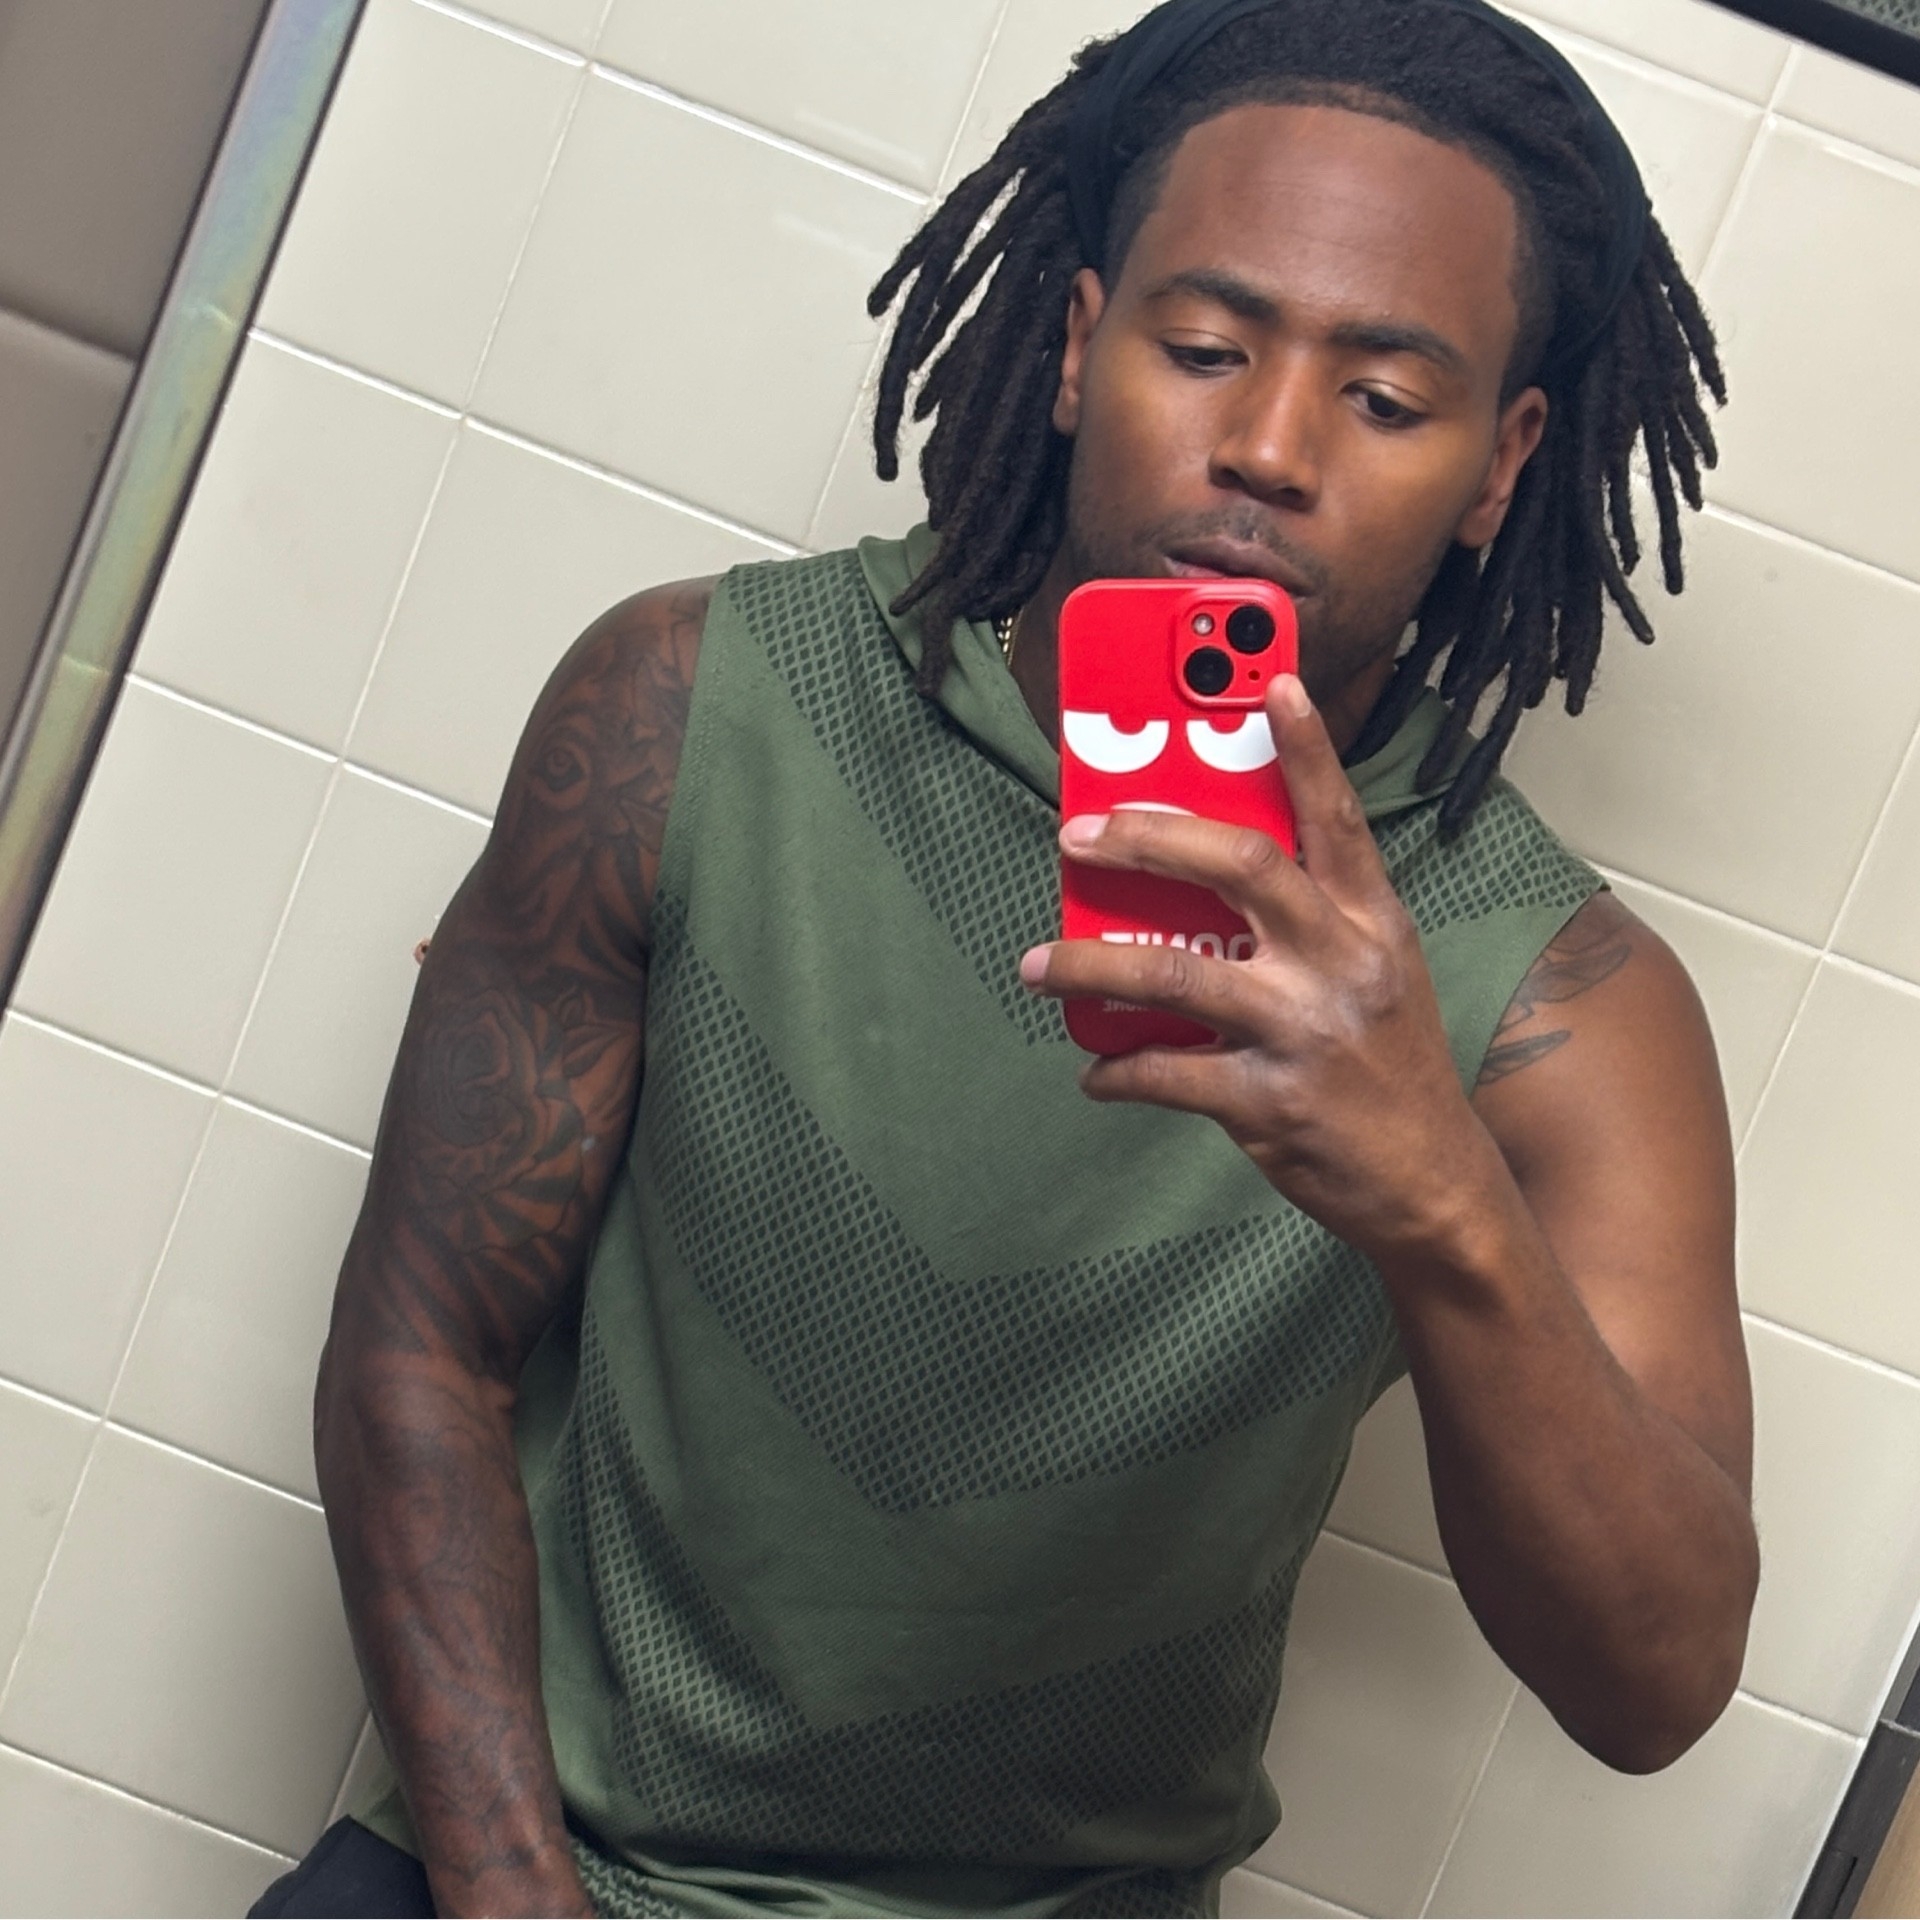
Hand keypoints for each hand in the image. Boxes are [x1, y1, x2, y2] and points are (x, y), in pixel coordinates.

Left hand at [1020, 674, 1492, 1262]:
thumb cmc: (1388, 1069)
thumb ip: (1310, 924)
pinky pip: (1167, 1073)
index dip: (1306, 747)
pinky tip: (1094, 1070)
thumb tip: (1197, 884)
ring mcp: (1307, 1032)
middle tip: (1078, 833)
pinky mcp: (1272, 1102)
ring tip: (1036, 964)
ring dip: (1090, 964)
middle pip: (1242, 867)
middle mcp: (1343, 962)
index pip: (1338, 817)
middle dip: (1149, 838)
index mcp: (1372, 922)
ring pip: (1177, 974)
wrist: (1433, 1186)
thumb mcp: (1376, 977)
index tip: (1273, 681)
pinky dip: (1117, 1070)